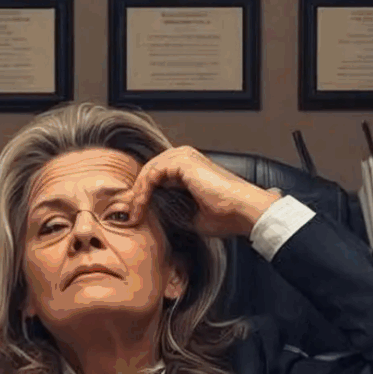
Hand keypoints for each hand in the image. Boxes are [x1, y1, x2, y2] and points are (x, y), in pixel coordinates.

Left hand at [121, 145, 280, 238]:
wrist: (243, 210)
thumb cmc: (227, 215)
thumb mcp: (193, 215)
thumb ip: (174, 209)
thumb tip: (156, 215)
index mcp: (189, 168)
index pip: (156, 177)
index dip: (143, 196)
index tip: (135, 216)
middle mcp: (185, 158)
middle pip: (149, 172)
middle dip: (136, 194)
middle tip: (129, 215)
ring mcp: (183, 157)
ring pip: (148, 172)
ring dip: (137, 194)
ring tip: (133, 214)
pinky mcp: (182, 161)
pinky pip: (152, 174)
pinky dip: (143, 191)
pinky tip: (140, 207)